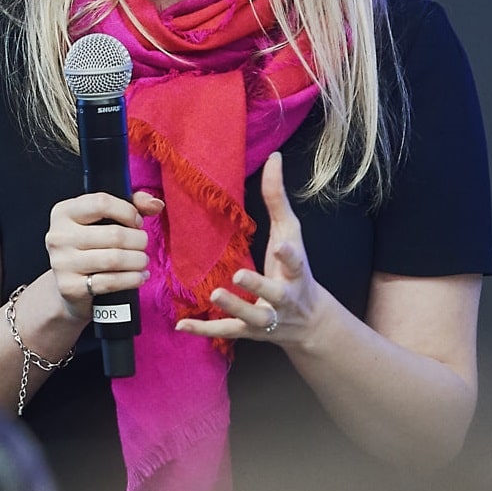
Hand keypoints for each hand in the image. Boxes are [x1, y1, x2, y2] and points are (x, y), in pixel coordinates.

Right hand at [45, 189, 163, 320]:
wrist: (70, 285)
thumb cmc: (92, 246)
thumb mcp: (106, 218)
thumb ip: (133, 204)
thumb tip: (156, 204)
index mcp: (64, 212)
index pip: (102, 203)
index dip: (127, 212)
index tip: (137, 222)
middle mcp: (59, 236)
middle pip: (114, 234)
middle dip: (138, 240)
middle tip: (142, 245)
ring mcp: (62, 263)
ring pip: (114, 259)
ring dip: (138, 260)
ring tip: (142, 261)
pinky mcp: (70, 287)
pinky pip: (111, 282)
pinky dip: (132, 279)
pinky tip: (139, 277)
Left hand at [175, 152, 318, 342]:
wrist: (309, 321)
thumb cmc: (295, 270)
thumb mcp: (291, 234)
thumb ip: (278, 198)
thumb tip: (274, 158)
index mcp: (295, 273)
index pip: (295, 262)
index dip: (288, 256)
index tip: (281, 246)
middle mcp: (283, 298)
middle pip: (272, 294)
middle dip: (257, 287)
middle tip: (237, 275)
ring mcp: (266, 318)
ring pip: (250, 316)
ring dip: (233, 307)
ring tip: (214, 295)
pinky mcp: (248, 332)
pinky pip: (224, 331)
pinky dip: (203, 330)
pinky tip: (182, 326)